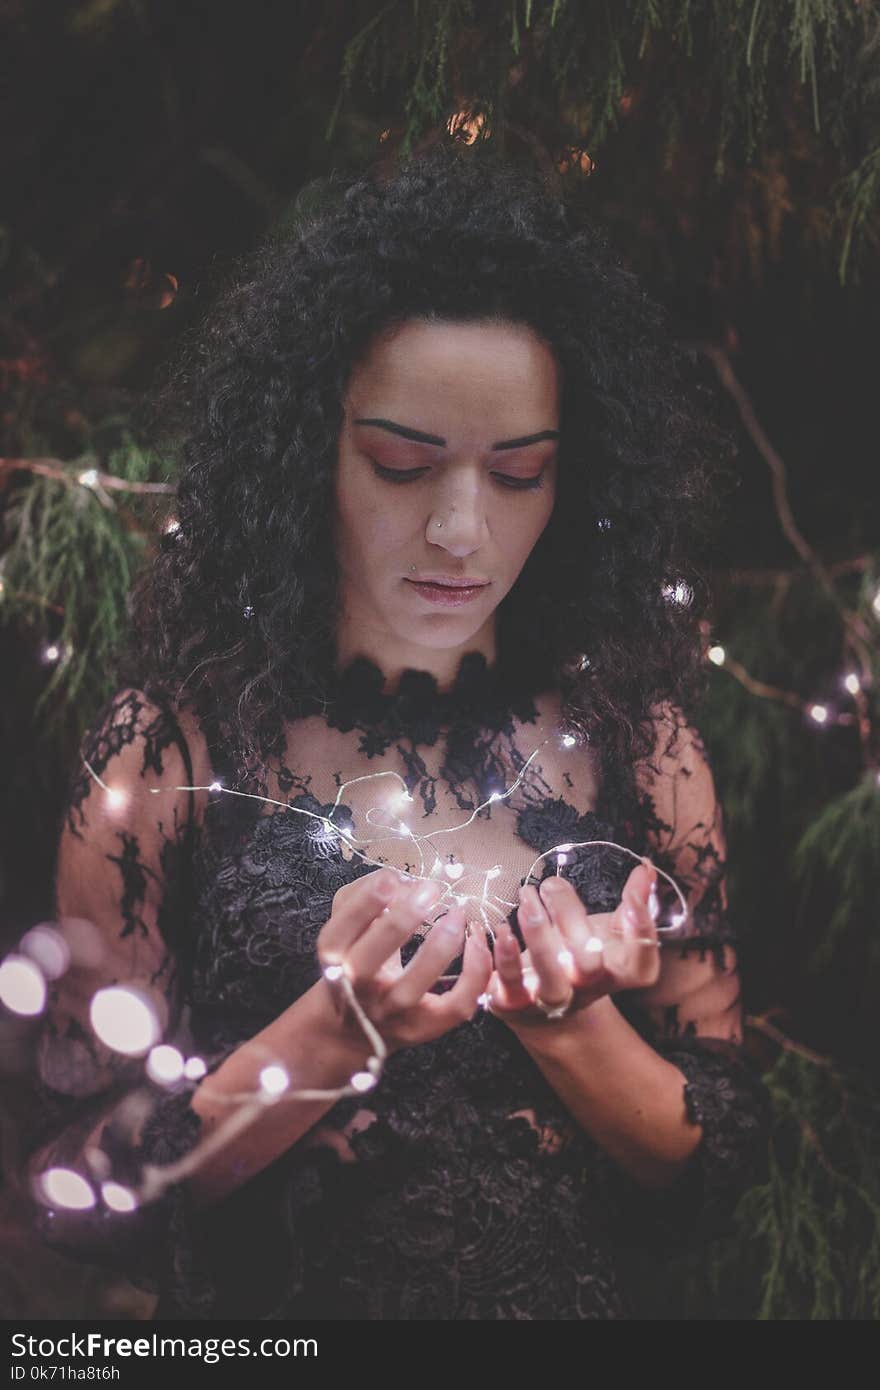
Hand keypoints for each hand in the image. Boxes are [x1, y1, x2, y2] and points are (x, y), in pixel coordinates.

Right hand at [316, 868, 492, 1054]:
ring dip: (439, 944)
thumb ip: (361, 902)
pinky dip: (473, 973)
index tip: (392, 876)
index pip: (338, 933)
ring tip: (457, 913)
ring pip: (413, 984)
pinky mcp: (424, 1028)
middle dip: (403, 918)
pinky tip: (476, 943)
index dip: (365, 902)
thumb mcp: (345, 934)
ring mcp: (390, 1012)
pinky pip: (456, 1005)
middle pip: (371, 957)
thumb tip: (401, 881)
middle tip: (430, 888)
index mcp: (333, 960)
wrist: (349, 1032)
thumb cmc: (351, 968)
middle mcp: (356, 989)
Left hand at [485, 861, 659, 1031]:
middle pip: (589, 966)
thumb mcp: (607, 933)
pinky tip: (495, 927)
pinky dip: (500, 957)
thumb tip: (646, 867)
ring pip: (549, 979)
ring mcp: (550, 1001)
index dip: (641, 934)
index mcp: (615, 974)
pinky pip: (507, 985)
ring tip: (526, 896)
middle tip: (551, 883)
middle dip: (571, 921)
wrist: (544, 1012)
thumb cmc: (579, 958)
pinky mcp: (514, 1004)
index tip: (631, 898)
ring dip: (537, 936)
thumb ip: (631, 903)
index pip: (640, 965)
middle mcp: (585, 991)